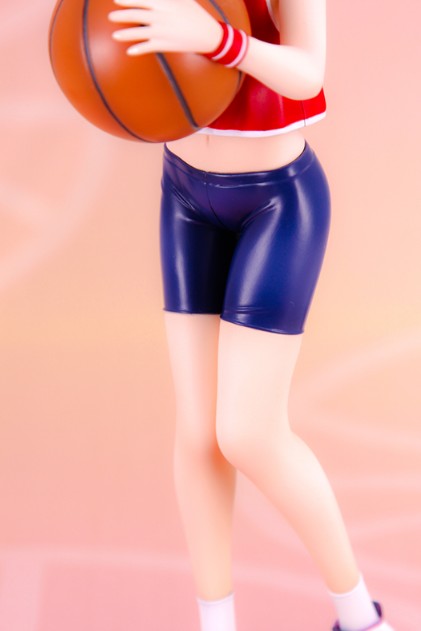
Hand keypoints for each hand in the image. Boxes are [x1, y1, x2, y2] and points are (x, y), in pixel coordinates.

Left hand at [108, 0, 222, 55]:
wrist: (207, 34)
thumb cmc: (193, 12)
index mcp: (164, 1)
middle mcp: (160, 15)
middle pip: (135, 14)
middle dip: (121, 15)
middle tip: (111, 16)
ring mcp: (162, 31)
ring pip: (138, 32)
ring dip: (125, 34)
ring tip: (115, 35)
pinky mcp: (165, 44)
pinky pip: (147, 47)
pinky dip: (138, 50)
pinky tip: (129, 51)